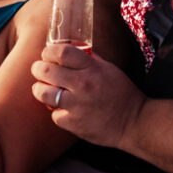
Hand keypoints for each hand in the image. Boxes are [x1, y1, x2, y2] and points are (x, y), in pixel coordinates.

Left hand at [30, 44, 145, 148]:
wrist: (134, 122)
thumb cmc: (122, 93)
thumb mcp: (109, 69)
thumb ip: (90, 59)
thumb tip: (72, 48)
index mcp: (92, 68)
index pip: (62, 52)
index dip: (49, 51)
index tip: (46, 53)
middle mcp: (83, 85)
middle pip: (47, 70)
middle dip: (38, 68)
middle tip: (38, 69)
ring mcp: (77, 105)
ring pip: (44, 93)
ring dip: (39, 89)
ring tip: (42, 88)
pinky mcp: (74, 124)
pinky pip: (54, 115)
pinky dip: (57, 112)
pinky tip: (64, 110)